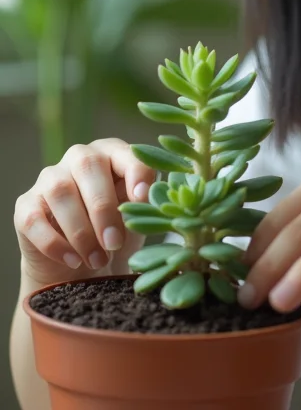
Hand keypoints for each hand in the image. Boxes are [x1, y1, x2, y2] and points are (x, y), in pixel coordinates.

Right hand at [14, 138, 155, 288]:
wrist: (82, 262)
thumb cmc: (119, 229)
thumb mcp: (137, 216)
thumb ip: (147, 204)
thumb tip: (159, 202)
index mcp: (115, 153)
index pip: (128, 153)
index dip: (136, 173)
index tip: (142, 198)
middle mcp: (81, 157)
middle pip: (90, 167)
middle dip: (104, 208)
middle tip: (114, 243)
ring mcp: (50, 178)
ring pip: (60, 191)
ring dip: (80, 230)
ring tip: (98, 260)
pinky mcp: (26, 205)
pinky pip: (34, 218)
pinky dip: (54, 243)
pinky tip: (74, 261)